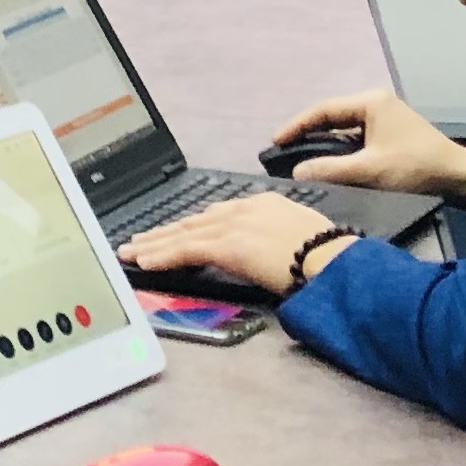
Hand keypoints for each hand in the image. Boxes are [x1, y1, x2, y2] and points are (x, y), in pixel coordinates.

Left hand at [123, 192, 347, 299]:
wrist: (334, 260)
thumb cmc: (329, 256)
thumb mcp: (302, 236)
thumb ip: (278, 238)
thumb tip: (269, 251)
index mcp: (262, 204)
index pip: (217, 215)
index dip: (191, 226)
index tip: (174, 233)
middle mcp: (244, 208)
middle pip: (194, 221)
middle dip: (164, 232)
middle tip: (139, 240)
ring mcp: (234, 225)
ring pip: (183, 234)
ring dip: (154, 244)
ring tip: (130, 252)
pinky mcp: (228, 245)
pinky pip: (186, 250)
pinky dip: (162, 255)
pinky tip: (144, 261)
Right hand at [266, 88, 465, 206]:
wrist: (459, 178)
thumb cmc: (415, 167)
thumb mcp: (369, 170)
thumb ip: (330, 169)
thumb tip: (297, 171)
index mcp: (370, 102)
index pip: (323, 109)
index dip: (296, 125)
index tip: (275, 141)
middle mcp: (376, 104)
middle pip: (331, 116)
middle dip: (307, 134)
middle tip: (284, 151)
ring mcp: (385, 119)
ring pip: (344, 129)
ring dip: (324, 144)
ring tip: (300, 159)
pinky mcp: (390, 135)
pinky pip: (356, 139)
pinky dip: (340, 150)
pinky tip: (328, 165)